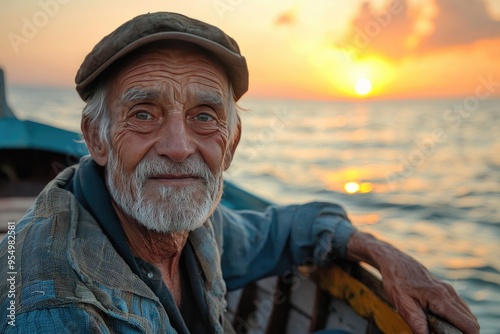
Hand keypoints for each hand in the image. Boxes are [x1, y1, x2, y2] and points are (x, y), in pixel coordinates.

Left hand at [346, 231, 478, 333]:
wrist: (394, 261)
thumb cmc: (396, 281)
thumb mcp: (402, 304)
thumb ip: (417, 324)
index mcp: (441, 298)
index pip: (468, 324)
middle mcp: (449, 293)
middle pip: (471, 321)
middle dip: (463, 332)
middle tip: (443, 333)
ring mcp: (449, 290)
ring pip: (466, 314)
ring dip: (460, 326)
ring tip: (441, 328)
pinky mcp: (446, 290)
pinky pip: (459, 308)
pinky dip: (456, 318)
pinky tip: (440, 319)